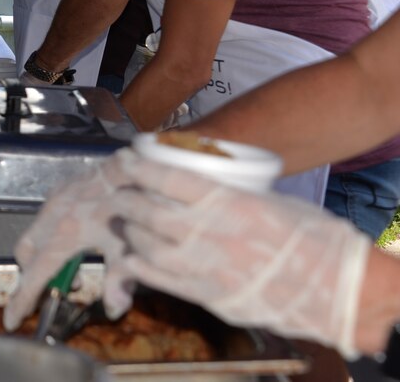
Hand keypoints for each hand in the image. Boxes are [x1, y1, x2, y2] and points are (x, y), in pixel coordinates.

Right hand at [3, 150, 140, 330]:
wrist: (134, 165)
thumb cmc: (132, 204)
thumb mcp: (129, 247)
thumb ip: (120, 281)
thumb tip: (115, 309)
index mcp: (64, 235)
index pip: (34, 276)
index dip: (21, 300)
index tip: (11, 319)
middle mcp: (51, 217)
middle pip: (25, 255)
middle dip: (31, 277)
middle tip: (53, 291)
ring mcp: (54, 201)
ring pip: (32, 236)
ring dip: (44, 257)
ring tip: (75, 269)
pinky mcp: (60, 191)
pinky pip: (43, 220)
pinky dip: (50, 238)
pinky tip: (78, 242)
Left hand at [108, 155, 370, 356]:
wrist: (337, 288)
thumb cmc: (310, 237)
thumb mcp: (267, 199)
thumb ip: (228, 195)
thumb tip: (200, 185)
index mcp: (228, 202)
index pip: (168, 178)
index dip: (140, 167)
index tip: (124, 159)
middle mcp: (211, 232)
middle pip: (151, 211)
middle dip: (129, 199)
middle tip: (119, 193)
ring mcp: (207, 267)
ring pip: (149, 246)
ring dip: (132, 232)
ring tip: (128, 223)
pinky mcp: (209, 296)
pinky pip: (162, 280)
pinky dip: (141, 267)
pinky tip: (132, 258)